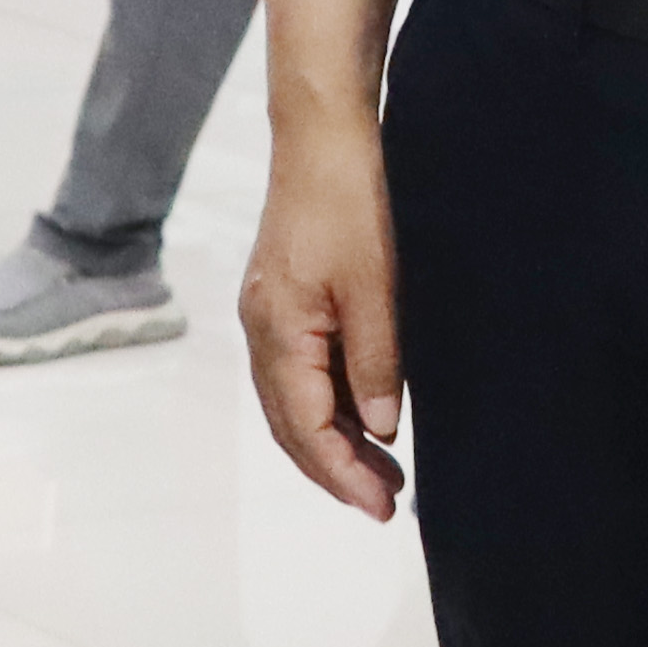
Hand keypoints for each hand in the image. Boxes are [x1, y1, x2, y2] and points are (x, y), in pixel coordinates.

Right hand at [242, 134, 407, 520]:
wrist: (320, 138)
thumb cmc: (349, 202)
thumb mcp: (376, 287)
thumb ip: (376, 364)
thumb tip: (381, 432)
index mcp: (278, 334)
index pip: (307, 429)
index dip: (343, 474)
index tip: (382, 508)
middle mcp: (261, 333)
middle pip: (291, 427)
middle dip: (336, 470)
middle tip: (386, 503)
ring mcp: (267, 318)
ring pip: (293, 404)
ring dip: (333, 441)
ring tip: (384, 471)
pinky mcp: (281, 302)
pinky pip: (298, 374)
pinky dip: (328, 405)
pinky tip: (363, 415)